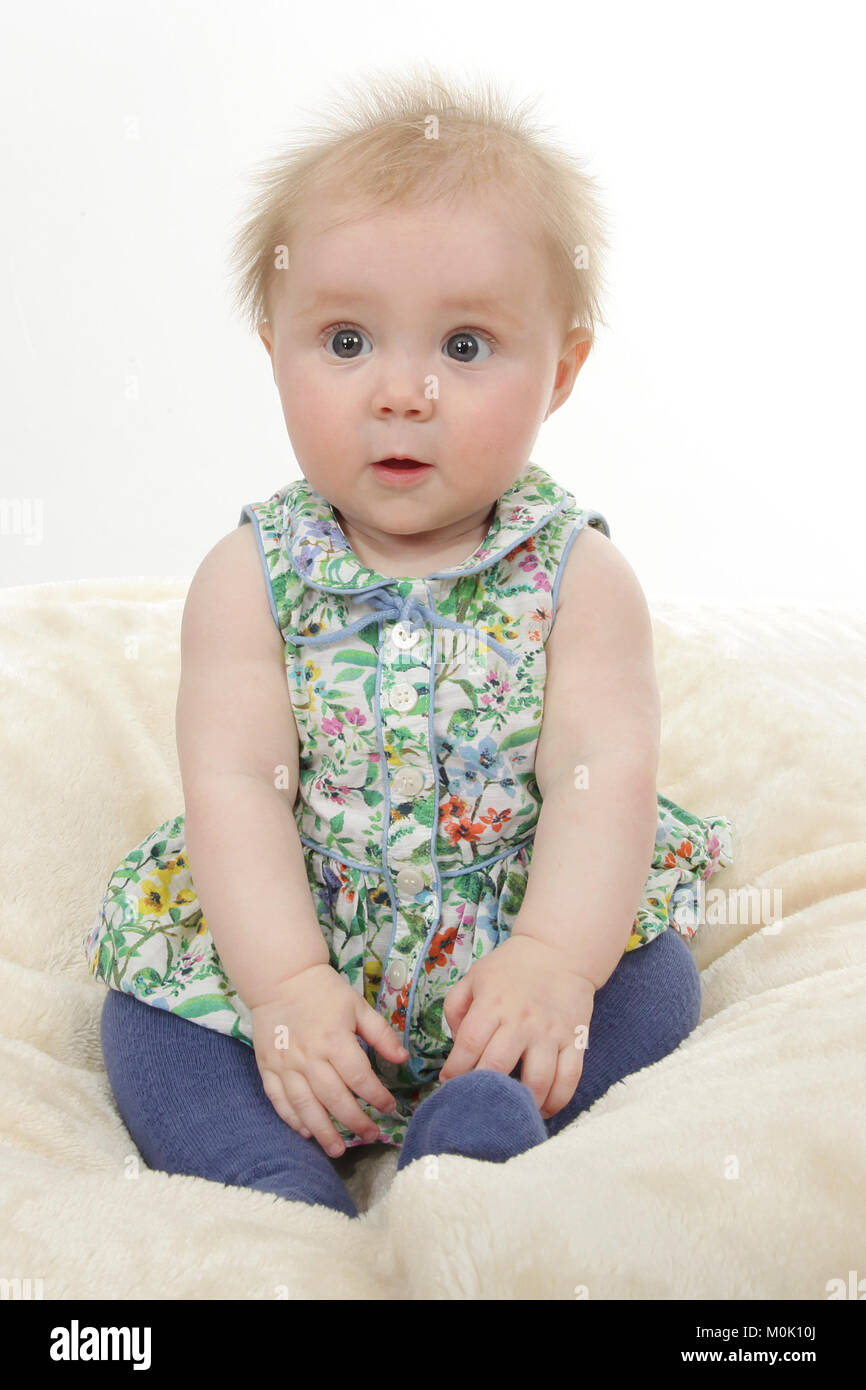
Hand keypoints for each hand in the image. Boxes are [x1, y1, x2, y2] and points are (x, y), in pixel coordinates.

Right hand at [249, 963, 408, 1156]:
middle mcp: (310, 1057)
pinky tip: (306, 1132)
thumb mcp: (358, 1005)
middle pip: (334, 1099)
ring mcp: (286, 1065)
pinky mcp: (268, 1067)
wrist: (280, 978)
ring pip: (306, 1106)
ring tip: (338, 1150)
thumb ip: (381, 1034)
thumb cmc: (323, 991)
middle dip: (355, 1122)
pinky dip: (292, 1119)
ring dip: (323, 1131)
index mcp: (335, 1040)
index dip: (377, 1096)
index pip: (359, 1078)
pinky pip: (279, 1100)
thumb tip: (403, 1059)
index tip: (389, 1107)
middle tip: (371, 1135)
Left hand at [439, 934, 595, 1119]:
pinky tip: (541, 1109)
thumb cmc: (510, 968)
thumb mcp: (473, 977)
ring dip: (520, 1104)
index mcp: (493, 1003)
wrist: (558, 951)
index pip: (470, 1044)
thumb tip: (456, 1047)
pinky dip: (556, 1102)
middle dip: (482, 1092)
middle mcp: (522, 1020)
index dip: (456, 1071)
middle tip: (476, 1105)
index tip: (449, 1085)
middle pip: (498, 1067)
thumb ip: (455, 1009)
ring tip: (509, 1111)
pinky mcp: (576, 1040)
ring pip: (537, 1081)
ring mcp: (551, 1032)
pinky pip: (569, 1079)